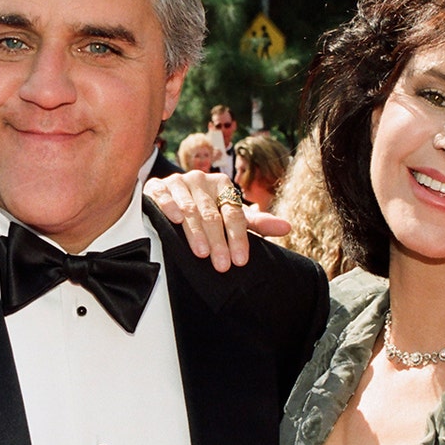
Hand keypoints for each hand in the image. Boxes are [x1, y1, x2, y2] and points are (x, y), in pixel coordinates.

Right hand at [144, 171, 290, 271]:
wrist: (171, 197)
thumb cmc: (206, 210)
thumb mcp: (231, 216)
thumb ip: (257, 223)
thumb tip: (287, 227)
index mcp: (222, 185)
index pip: (234, 213)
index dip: (238, 237)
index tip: (240, 260)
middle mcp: (201, 180)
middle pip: (212, 214)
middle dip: (218, 242)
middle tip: (222, 265)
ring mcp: (178, 182)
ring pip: (190, 209)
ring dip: (196, 232)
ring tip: (202, 253)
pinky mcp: (157, 186)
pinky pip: (163, 196)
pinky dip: (169, 207)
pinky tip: (175, 220)